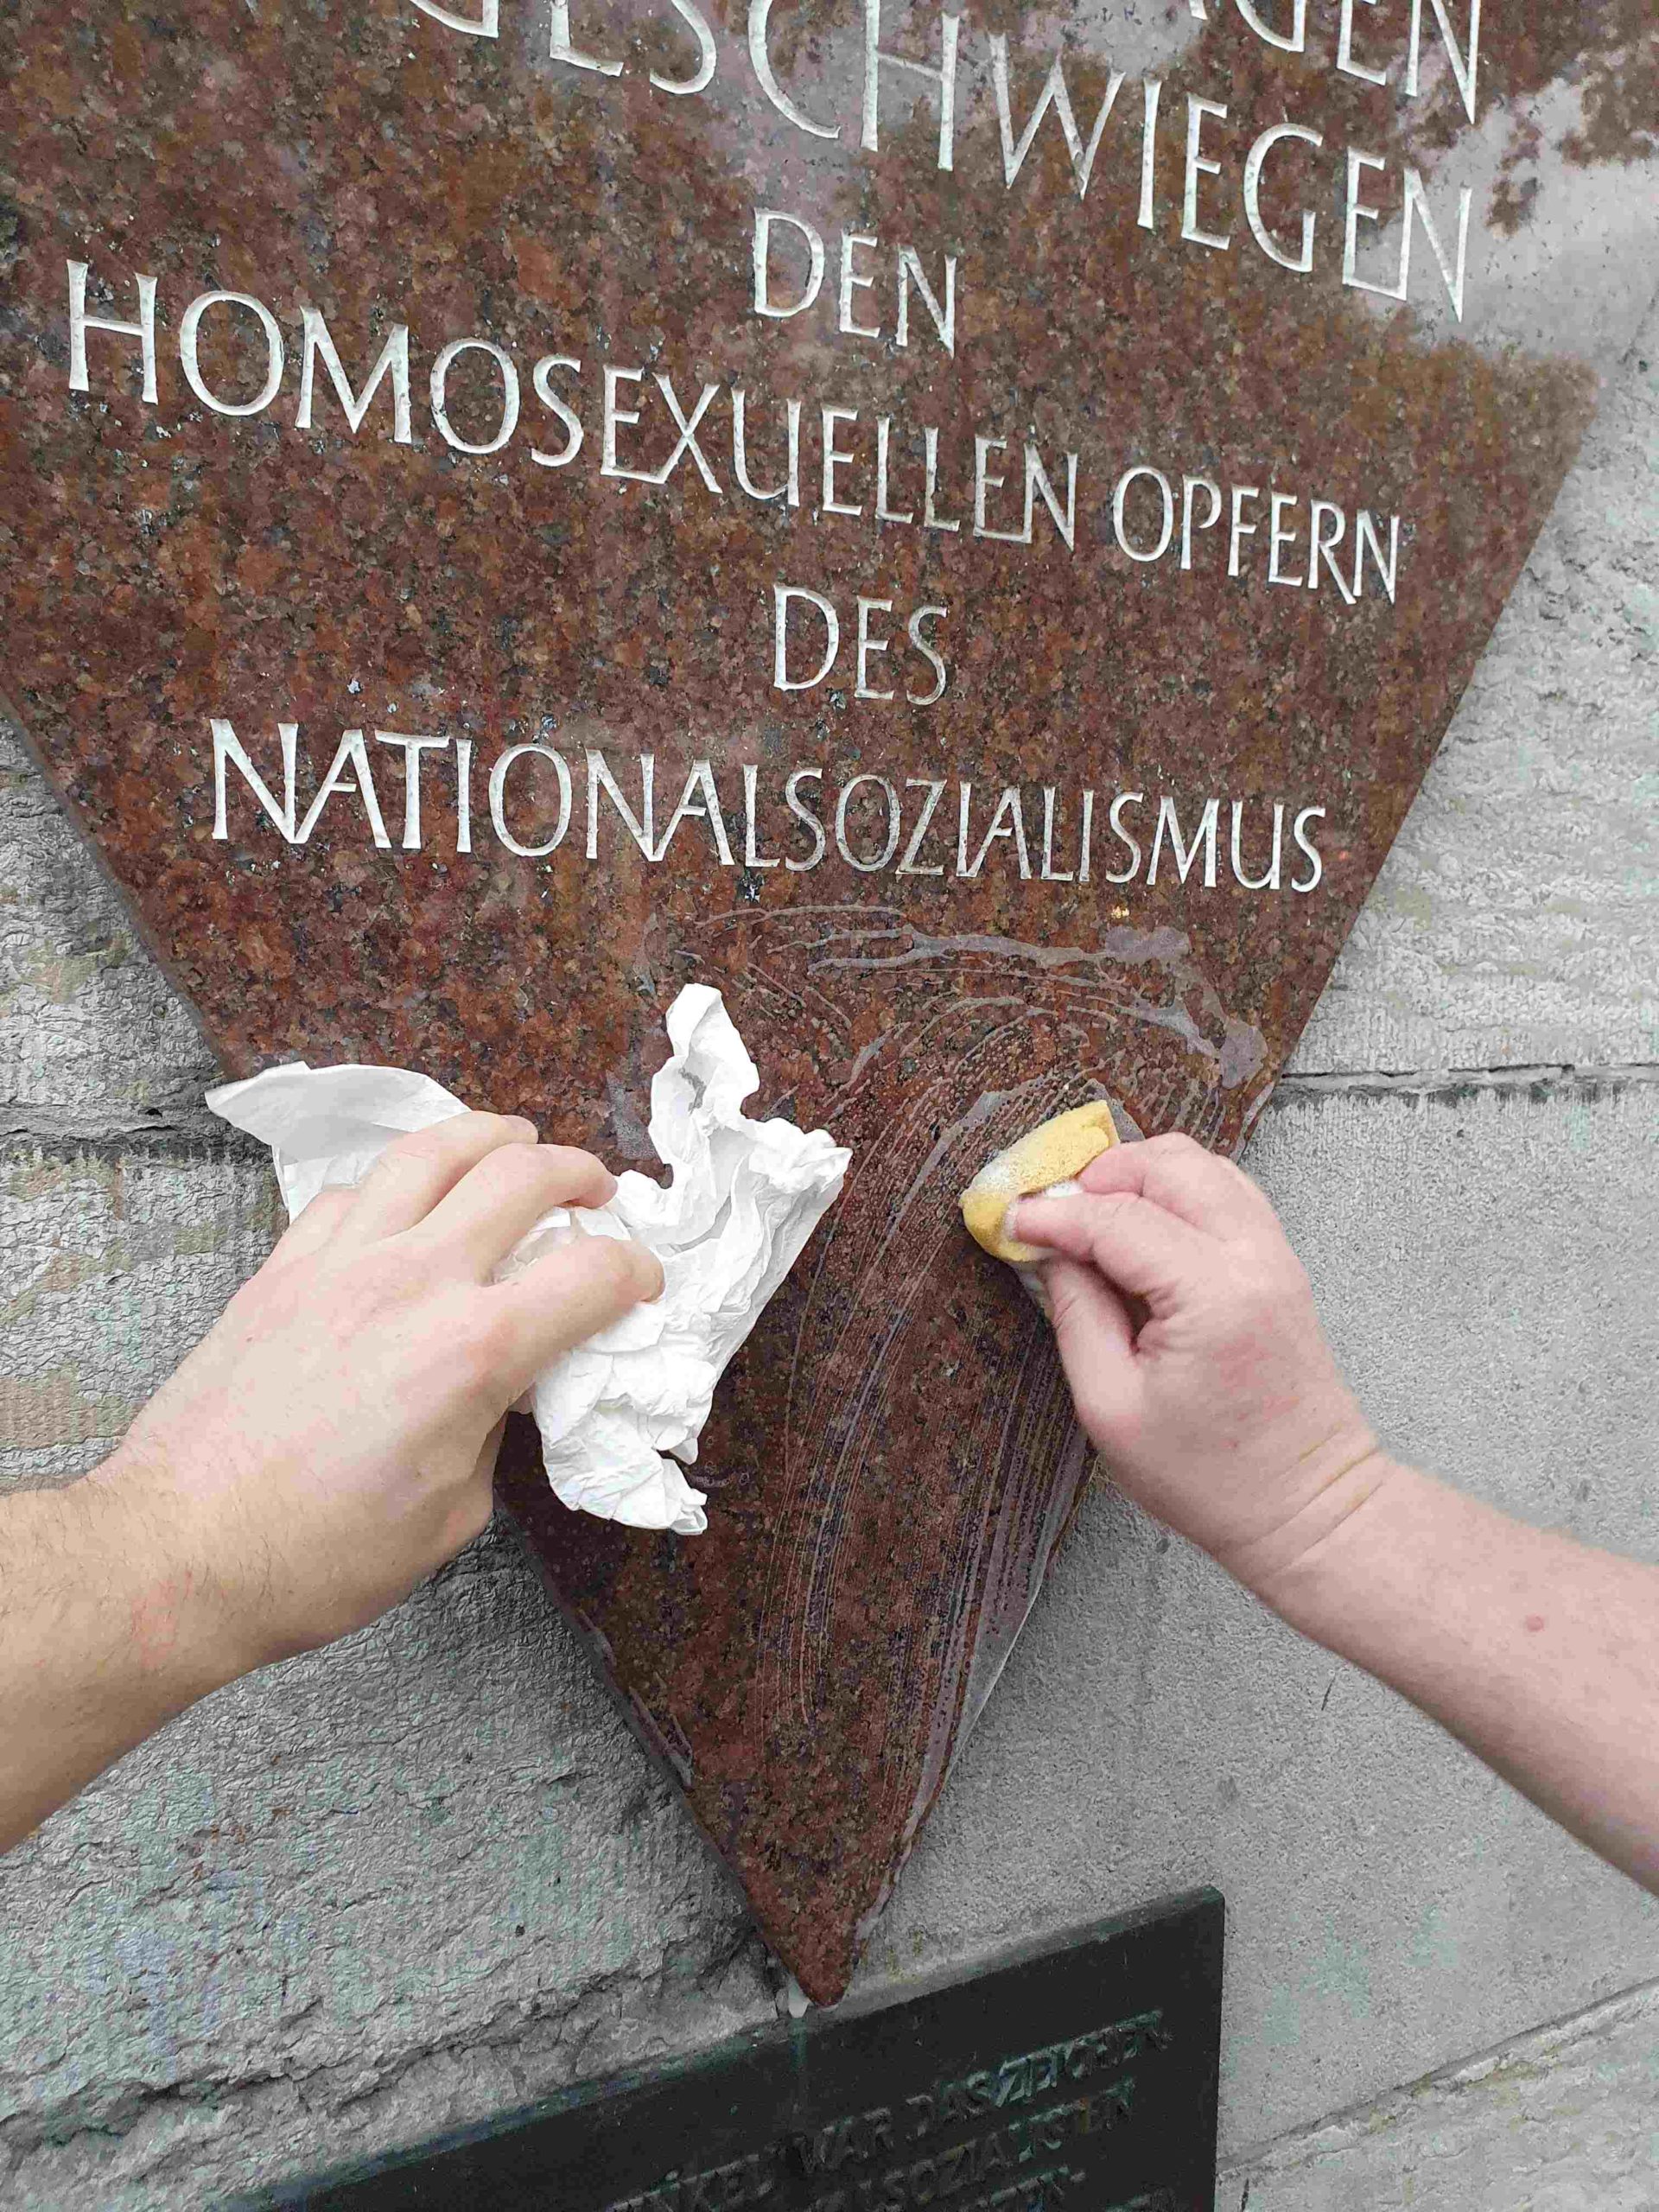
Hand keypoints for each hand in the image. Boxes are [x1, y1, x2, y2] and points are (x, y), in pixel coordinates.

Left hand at [92, 1112, 661, 1685]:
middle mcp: (412, 1283)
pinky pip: (353, 1191)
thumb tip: (503, 1390)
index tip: (640, 1284)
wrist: (181, 1550)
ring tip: (514, 1145)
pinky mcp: (283, 1269)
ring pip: (431, 1150)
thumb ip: (494, 1431)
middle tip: (594, 1193)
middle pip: (520, 1175)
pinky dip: (399, 1183)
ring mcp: (340, 1264)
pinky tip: (409, 1202)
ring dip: (490, 1138)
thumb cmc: (315, 1557)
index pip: (589, 1274)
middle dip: (576, 1173)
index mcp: (472, 1352)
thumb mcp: (452, 1514)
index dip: (635, 1271)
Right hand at [1010, 1133, 1386, 1592]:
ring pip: (1200, 1165)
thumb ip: (1076, 1313)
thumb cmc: (1209, 1478)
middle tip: (1049, 1212)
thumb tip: (1051, 1251)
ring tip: (1089, 1216)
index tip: (1008, 1221)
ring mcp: (1275, 1255)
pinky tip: (1138, 1228)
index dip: (1052, 1214)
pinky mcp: (1279, 1264)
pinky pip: (1224, 1192)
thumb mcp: (1110, 1407)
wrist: (1307, 1508)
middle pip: (1165, 1165)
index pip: (1116, 1219)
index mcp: (1212, 1296)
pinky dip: (1174, 1190)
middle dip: (1097, 1175)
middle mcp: (1253, 1258)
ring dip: (1137, 1175)